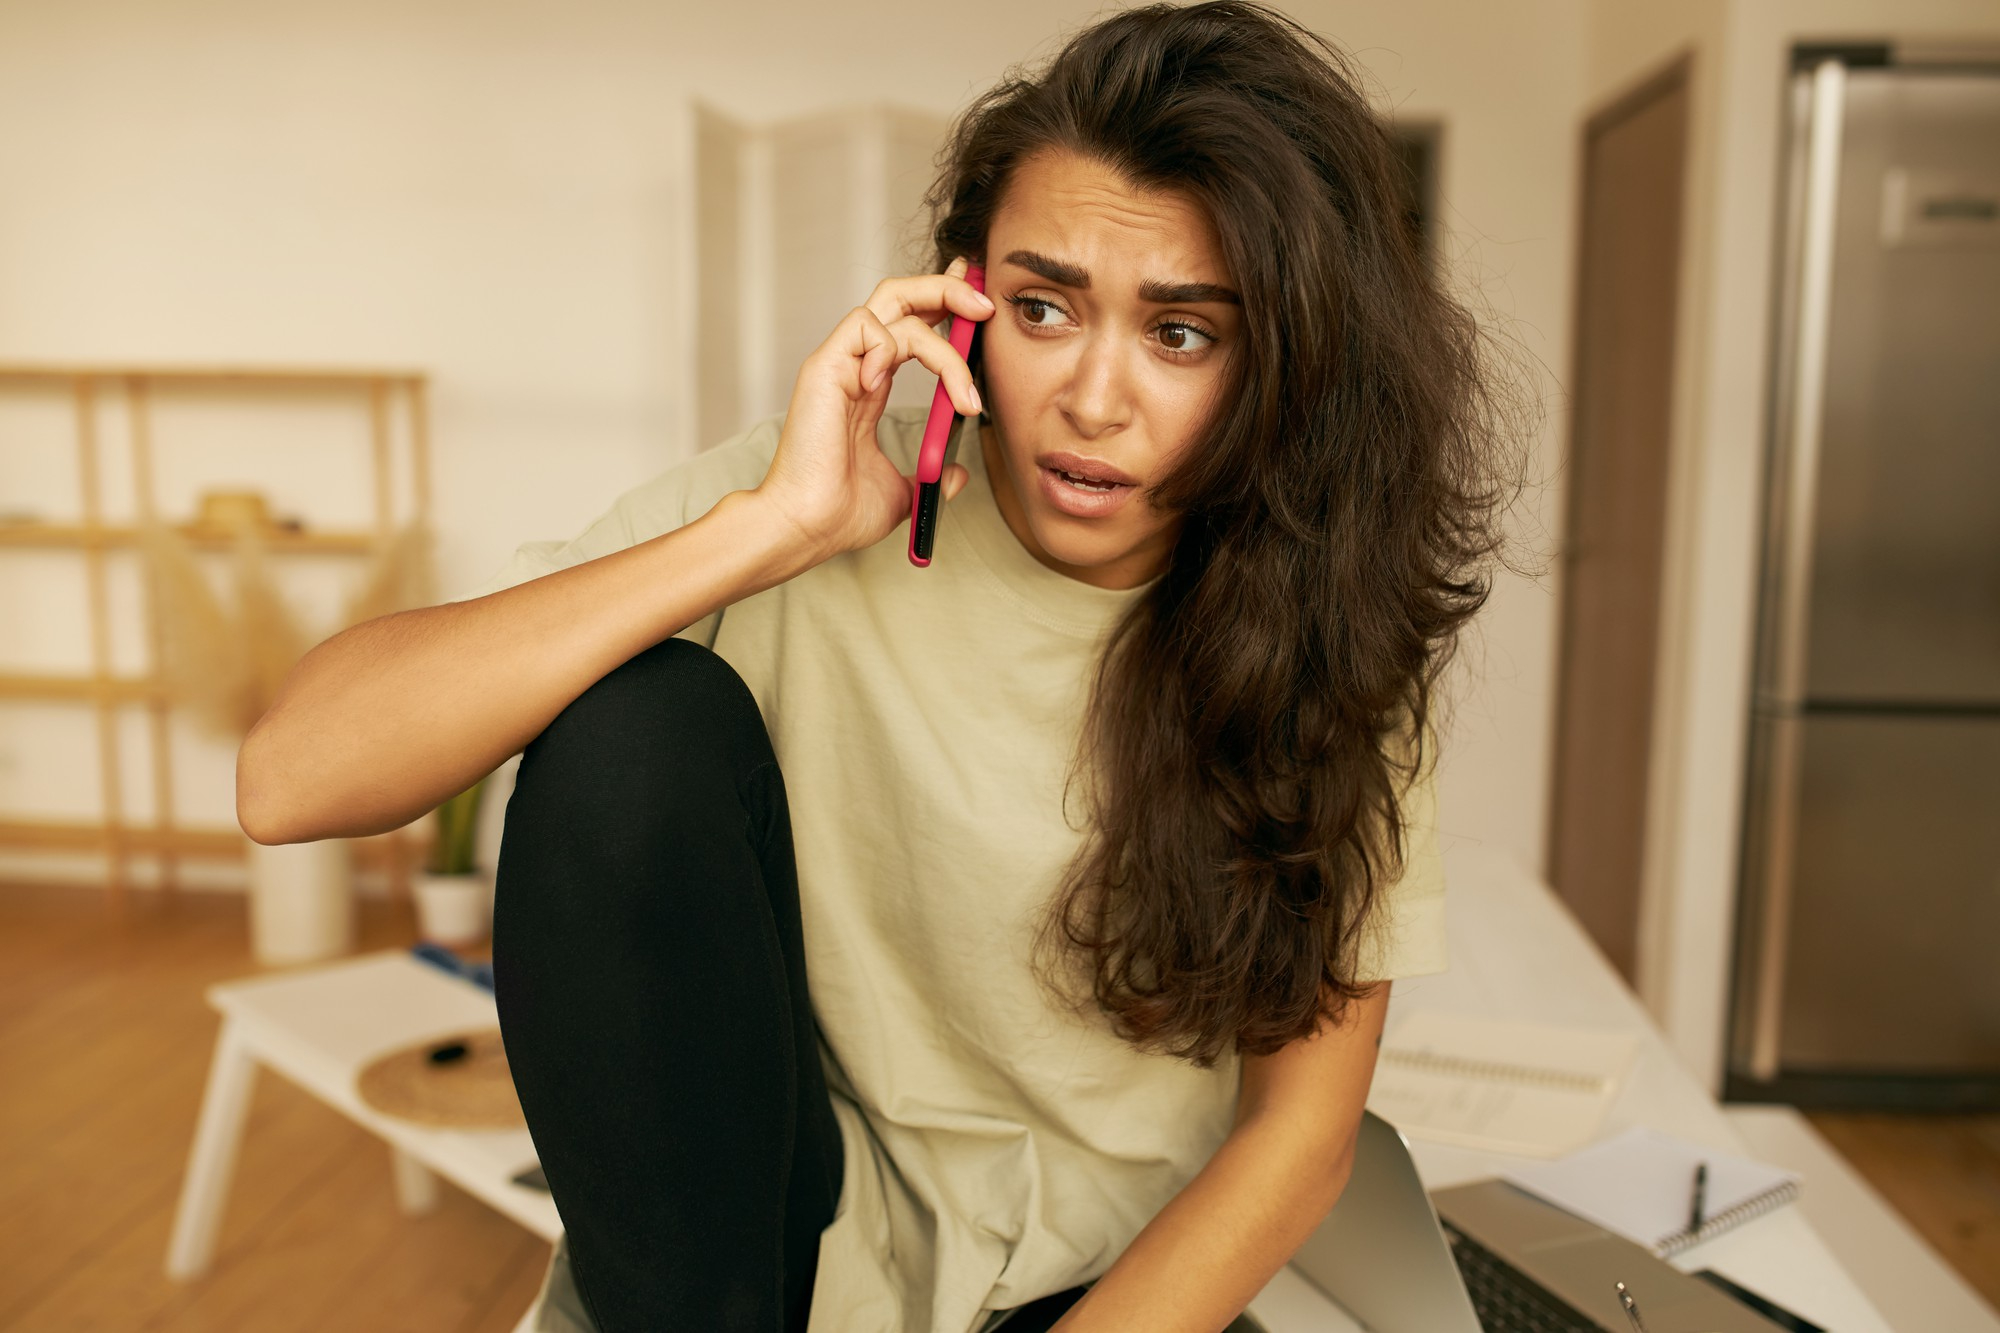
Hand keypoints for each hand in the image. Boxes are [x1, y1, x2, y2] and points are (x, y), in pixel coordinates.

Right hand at [753, 257, 991, 562]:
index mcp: (870, 384)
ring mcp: (840, 363)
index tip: (980, 305)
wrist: (808, 528)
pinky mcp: (825, 367)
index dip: (945, 305)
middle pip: (902, 295)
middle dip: (949, 289)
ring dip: (941, 338)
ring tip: (964, 387)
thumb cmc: (839, 512)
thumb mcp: (903, 491)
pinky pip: (865, 327)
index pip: (910, 324)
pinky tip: (885, 388)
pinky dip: (889, 348)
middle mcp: (855, 365)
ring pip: (893, 304)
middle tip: (986, 307)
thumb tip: (957, 473)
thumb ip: (931, 474)